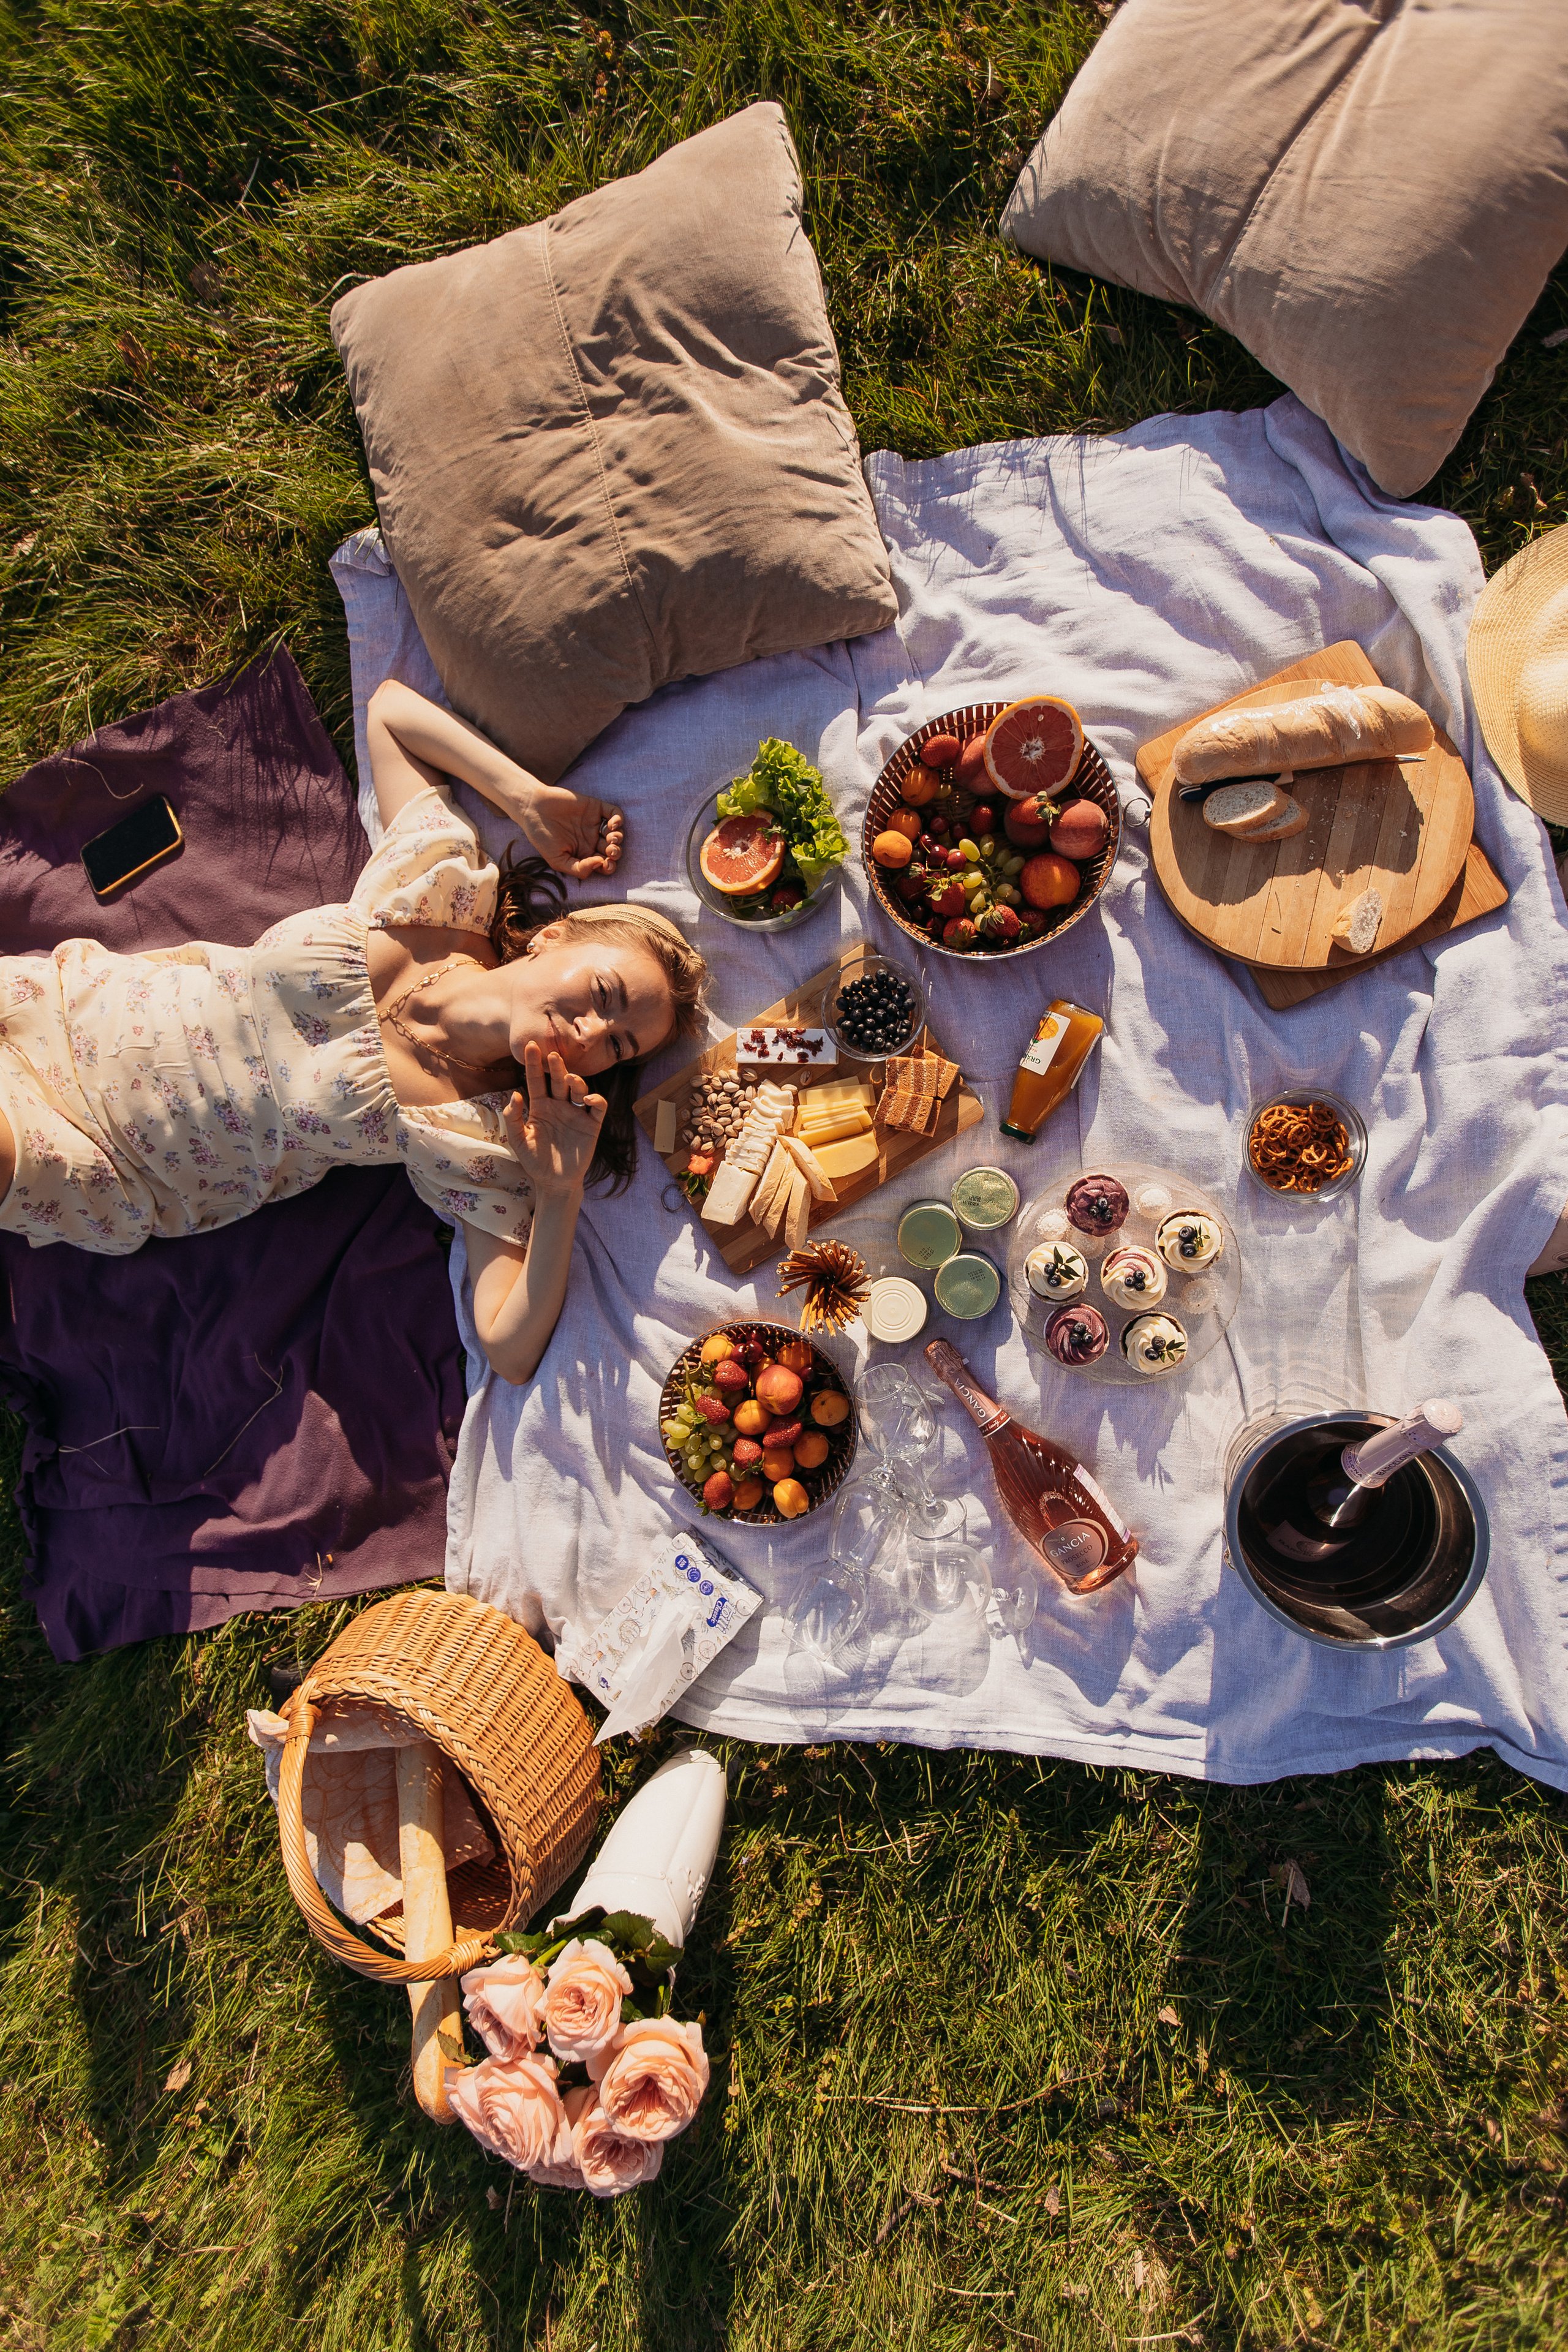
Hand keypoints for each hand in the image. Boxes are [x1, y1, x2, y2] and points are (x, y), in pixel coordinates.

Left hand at [504, 1043, 606, 1199]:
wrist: (554, 1182)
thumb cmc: (535, 1161)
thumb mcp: (518, 1141)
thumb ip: (513, 1119)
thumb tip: (515, 1095)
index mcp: (540, 1107)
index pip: (537, 1080)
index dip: (534, 1064)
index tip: (530, 1046)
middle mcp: (559, 1106)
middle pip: (559, 1080)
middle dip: (556, 1066)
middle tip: (552, 1054)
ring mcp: (576, 1114)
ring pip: (579, 1089)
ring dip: (576, 1080)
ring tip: (570, 1078)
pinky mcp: (591, 1126)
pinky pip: (597, 1107)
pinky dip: (596, 1099)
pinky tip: (587, 1098)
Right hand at [518, 779, 624, 879]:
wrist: (532, 809)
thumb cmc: (542, 836)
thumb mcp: (557, 860)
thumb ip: (578, 868)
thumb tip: (600, 864)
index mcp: (583, 854)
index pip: (604, 864)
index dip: (609, 866)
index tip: (605, 864)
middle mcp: (591, 840)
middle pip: (612, 850)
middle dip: (615, 853)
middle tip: (610, 851)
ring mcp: (594, 823)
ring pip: (616, 833)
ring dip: (618, 838)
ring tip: (611, 839)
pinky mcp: (595, 808)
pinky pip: (614, 813)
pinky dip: (618, 819)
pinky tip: (613, 824)